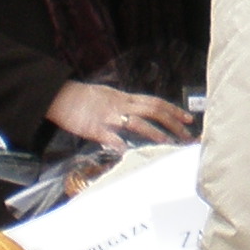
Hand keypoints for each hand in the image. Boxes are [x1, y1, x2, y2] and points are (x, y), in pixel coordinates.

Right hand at [46, 80, 194, 146]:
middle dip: (172, 123)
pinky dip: (122, 145)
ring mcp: (109, 116)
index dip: (173, 110)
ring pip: (137, 123)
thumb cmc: (84, 97)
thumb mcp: (109, 96)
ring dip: (154, 133)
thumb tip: (139, 111)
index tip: (188, 119)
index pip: (155, 102)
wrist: (61, 96)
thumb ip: (124, 104)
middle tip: (186, 134)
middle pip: (153, 111)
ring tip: (167, 143)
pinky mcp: (95, 128)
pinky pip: (111, 137)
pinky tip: (131, 153)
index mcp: (125, 98)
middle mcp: (121, 105)